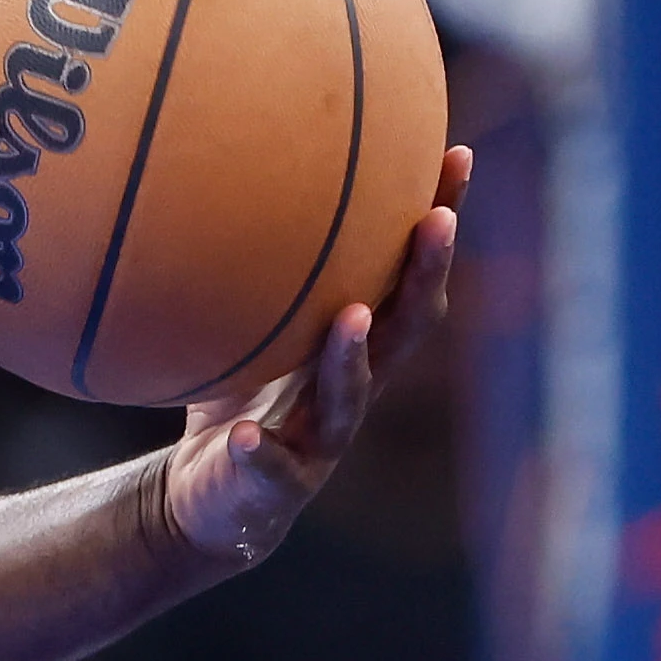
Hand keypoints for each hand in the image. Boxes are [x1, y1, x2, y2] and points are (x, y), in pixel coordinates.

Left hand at [155, 145, 469, 567]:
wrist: (206, 506)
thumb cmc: (230, 403)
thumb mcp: (237, 329)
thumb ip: (240, 270)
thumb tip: (215, 163)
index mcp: (354, 346)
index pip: (407, 276)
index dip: (437, 221)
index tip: (455, 155)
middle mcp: (352, 388)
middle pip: (406, 329)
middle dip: (424, 274)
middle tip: (435, 219)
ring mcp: (319, 440)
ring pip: (350, 397)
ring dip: (352, 357)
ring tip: (352, 317)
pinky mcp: (275, 487)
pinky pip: (270, 466)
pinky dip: (261, 451)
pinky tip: (245, 436)